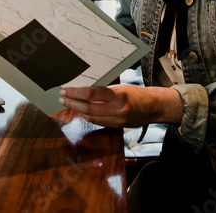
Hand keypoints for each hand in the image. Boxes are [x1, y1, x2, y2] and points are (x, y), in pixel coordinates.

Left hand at [59, 84, 182, 128]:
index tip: (65, 89)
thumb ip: (104, 91)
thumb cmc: (137, 93)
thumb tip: (84, 91)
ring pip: (90, 117)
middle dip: (72, 103)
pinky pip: (97, 122)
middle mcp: (117, 110)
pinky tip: (80, 111)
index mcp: (118, 96)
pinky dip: (87, 117)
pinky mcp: (116, 127)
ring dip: (77, 111)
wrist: (153, 107)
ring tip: (68, 103)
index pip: (91, 94)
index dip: (76, 92)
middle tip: (62, 97)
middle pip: (88, 108)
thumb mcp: (121, 87)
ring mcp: (116, 120)